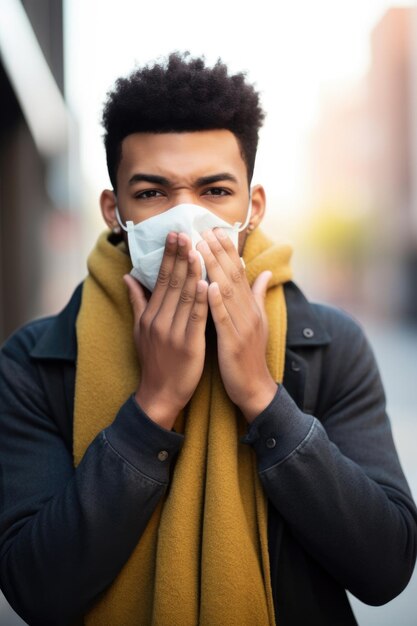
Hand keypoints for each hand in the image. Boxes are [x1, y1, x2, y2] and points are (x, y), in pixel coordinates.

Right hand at [124, 232, 207, 429]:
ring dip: (192, 272)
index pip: (160, 279)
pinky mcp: (189, 345)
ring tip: (198, 249)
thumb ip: (137, 301)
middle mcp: (159, 320)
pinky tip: (208, 283)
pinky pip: (196, 319)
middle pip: (171, 283)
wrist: (160, 393)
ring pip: (185, 297)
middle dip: (179, 256)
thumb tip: (128, 277)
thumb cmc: (153, 360)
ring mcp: (173, 333)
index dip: (168, 256)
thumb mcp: (139, 329)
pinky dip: (202, 300)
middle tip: (185, 231)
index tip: (174, 234)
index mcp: (150, 314)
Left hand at [197, 229, 276, 422]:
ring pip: (227, 291)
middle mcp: (248, 311)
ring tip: (201, 246)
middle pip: (232, 275)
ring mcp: (242, 326)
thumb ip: (257, 295)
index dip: (226, 250)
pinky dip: (216, 301)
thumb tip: (264, 272)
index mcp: (249, 306)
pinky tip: (207, 285)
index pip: (238, 271)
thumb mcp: (257, 322)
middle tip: (204, 228)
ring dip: (215, 267)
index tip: (214, 229)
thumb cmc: (249, 355)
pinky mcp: (233, 342)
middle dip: (218, 251)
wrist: (254, 389)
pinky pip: (223, 319)